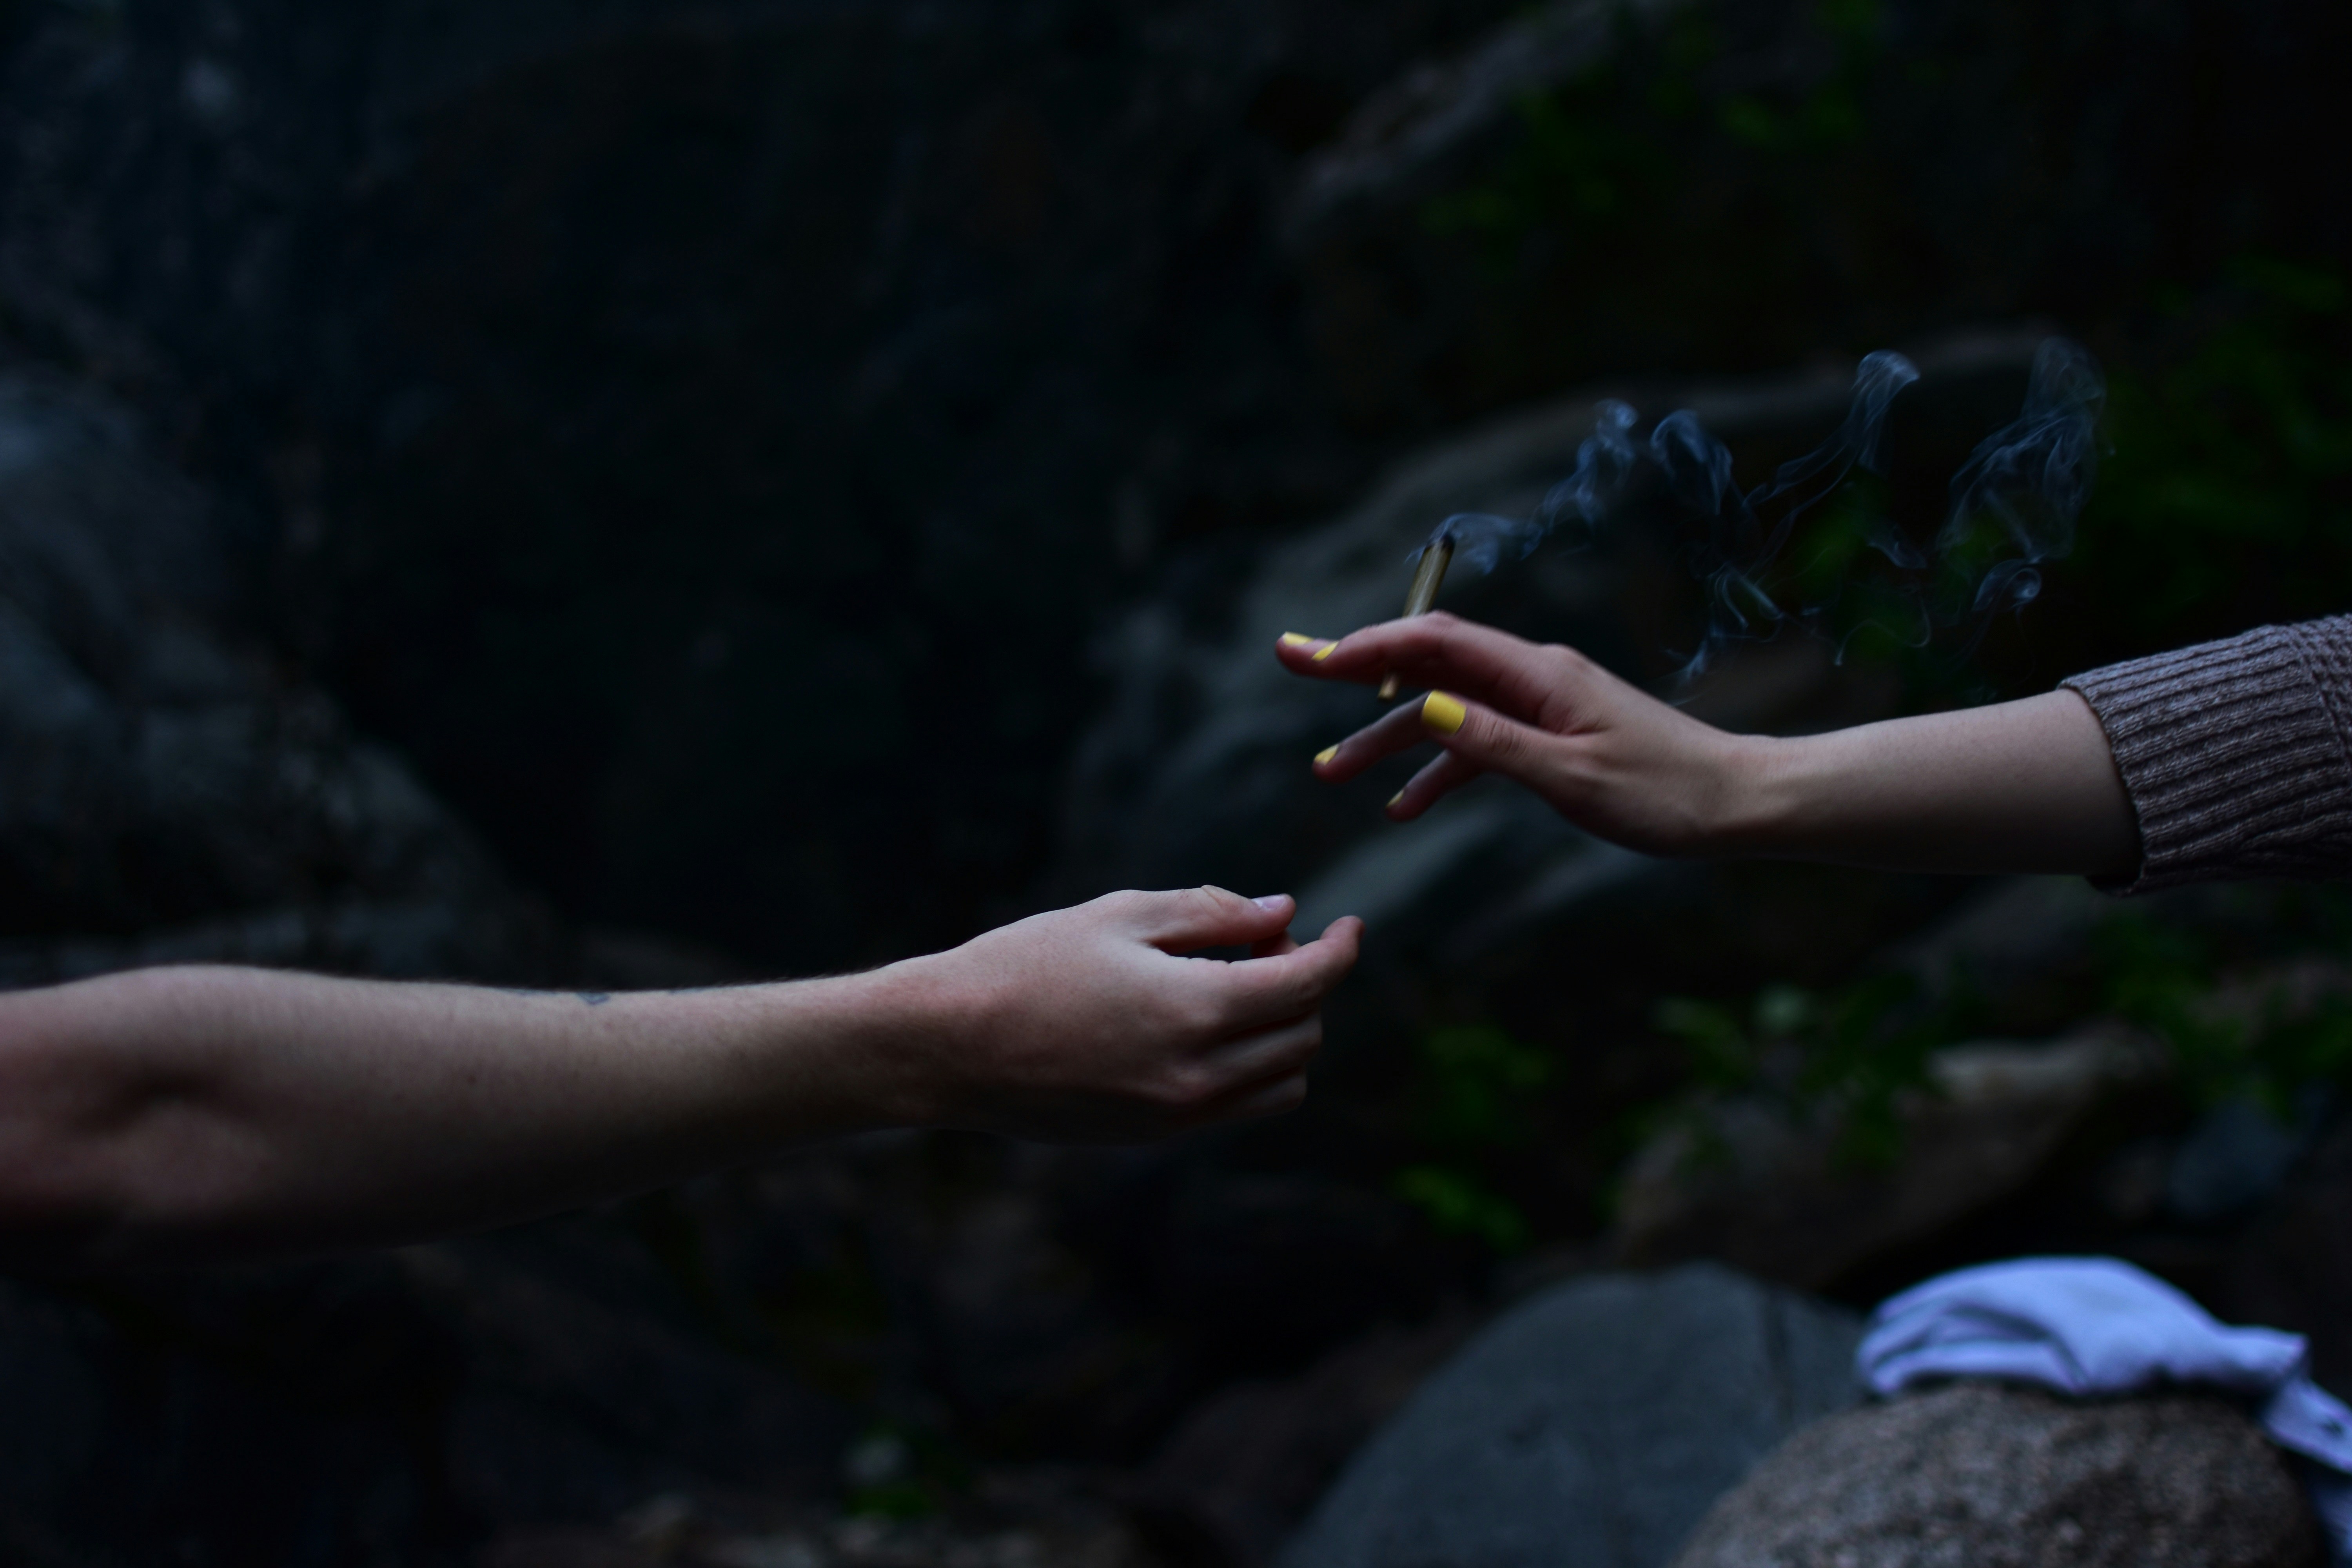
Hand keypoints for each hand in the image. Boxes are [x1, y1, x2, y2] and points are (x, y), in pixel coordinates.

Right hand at [888, 888, 1364, 1141]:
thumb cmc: (1026, 966)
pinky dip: (1252, 1069)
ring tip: (1240, 987)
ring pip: (1283, 1084)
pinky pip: (1239, 1108)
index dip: (1340, 950)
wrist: (948, 1047)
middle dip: (1307, 985)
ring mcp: (1177, 1116)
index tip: (1349, 924)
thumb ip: (1212, 913)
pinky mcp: (1154, 1136)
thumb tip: (1281, 913)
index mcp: (1193, 1011)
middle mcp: (1197, 1076)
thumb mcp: (1120, 916)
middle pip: (1304, 1035)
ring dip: (1286, 1034)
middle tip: (1266, 945)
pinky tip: (1209, 1028)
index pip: (1306, 985)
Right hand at [1276, 615, 1745, 856]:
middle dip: (1359, 672)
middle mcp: (1534, 678)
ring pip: (1446, 710)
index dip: (1366, 645)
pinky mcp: (1552, 738)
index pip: (1434, 644)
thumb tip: (1420, 708)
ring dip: (1388, 737)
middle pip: (1429, 665)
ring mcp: (1541, 706)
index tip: (1309, 656)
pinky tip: (1404, 807)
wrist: (1737, 805)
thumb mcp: (1571, 778)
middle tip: (1292, 666)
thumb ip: (1490, 742)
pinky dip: (1438, 769)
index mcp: (1538, 675)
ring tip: (1331, 770)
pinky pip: (1478, 744)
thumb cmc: (1666, 795)